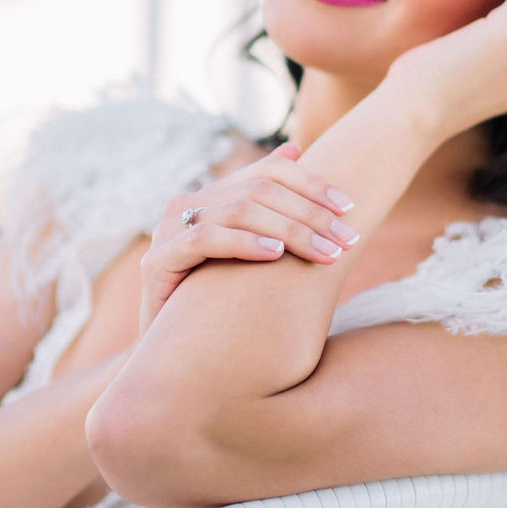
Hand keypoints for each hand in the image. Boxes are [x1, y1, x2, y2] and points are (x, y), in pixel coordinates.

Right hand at [138, 144, 359, 333]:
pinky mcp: (157, 261)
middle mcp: (187, 204)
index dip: (311, 184)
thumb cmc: (219, 304)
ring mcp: (168, 230)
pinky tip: (275, 255)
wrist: (171, 357)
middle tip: (347, 240)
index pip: (268, 172)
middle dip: (310, 214)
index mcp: (213, 196)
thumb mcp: (250, 251)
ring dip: (290, 230)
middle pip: (259, 190)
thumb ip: (271, 208)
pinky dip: (244, 242)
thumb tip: (295, 150)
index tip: (349, 208)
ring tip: (325, 253)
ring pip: (238, 211)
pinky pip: (204, 240)